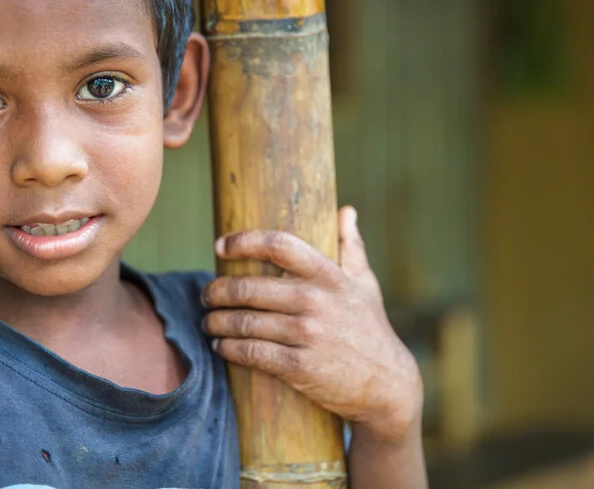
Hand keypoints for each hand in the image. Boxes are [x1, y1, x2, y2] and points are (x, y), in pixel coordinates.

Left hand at [202, 206, 422, 442]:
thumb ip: (352, 246)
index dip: (243, 241)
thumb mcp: (365, 283)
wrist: (386, 383)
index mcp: (329, 275)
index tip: (220, 246)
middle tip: (207, 294)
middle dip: (218, 291)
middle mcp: (316, 301)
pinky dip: (229, 349)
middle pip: (249, 288)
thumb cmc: (370, 327)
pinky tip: (221, 346)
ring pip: (244, 322)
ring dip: (217, 321)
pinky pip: (252, 353)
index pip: (278, 245)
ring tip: (208, 321)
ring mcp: (307, 335)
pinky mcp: (299, 367)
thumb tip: (346, 210)